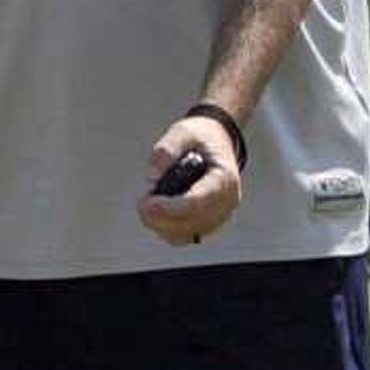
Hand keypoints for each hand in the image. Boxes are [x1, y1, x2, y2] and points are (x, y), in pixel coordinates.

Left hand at [137, 114, 241, 245]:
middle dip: (160, 217)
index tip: (147, 202)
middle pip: (191, 222)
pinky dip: (166, 229)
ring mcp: (221, 215)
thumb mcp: (182, 132)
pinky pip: (185, 236)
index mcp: (224, 177)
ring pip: (186, 234)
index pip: (198, 201)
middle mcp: (228, 200)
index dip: (170, 207)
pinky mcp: (210, 223)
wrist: (216, 143)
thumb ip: (166, 150)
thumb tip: (151, 177)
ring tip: (147, 205)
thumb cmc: (200, 138)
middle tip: (141, 202)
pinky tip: (156, 213)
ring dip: (161, 225)